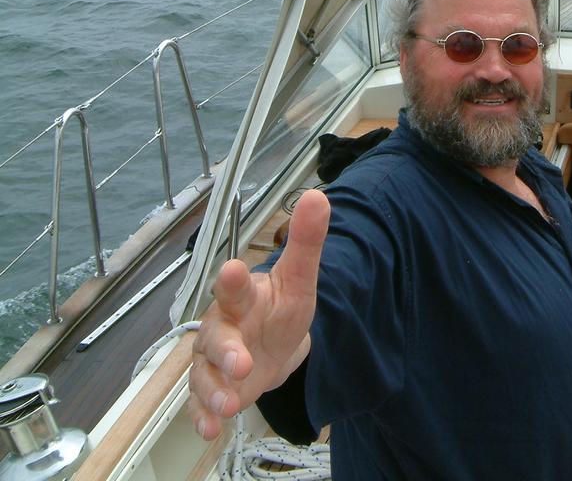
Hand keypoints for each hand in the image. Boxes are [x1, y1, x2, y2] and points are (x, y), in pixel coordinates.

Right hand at [188, 189, 329, 439]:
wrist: (273, 346)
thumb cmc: (278, 308)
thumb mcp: (300, 278)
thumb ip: (307, 241)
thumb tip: (318, 195)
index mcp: (241, 298)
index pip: (234, 287)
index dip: (232, 280)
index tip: (233, 270)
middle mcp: (221, 328)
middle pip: (215, 336)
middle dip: (225, 349)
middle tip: (241, 360)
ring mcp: (213, 361)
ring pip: (204, 375)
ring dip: (214, 390)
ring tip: (228, 404)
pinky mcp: (213, 390)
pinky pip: (201, 404)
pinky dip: (203, 416)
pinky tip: (212, 427)